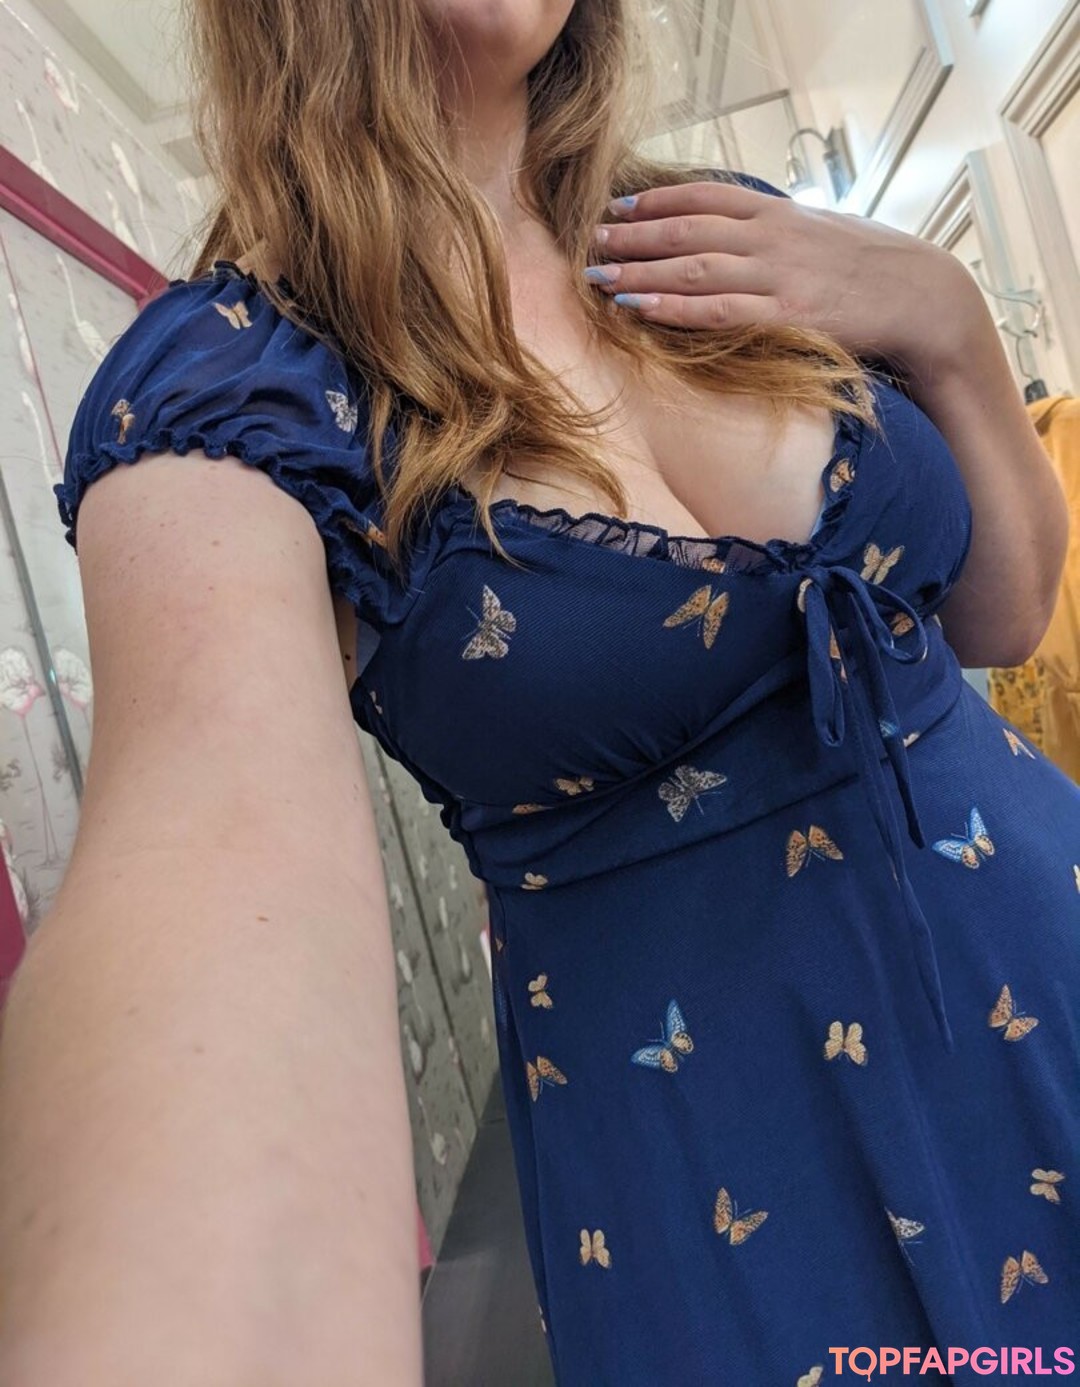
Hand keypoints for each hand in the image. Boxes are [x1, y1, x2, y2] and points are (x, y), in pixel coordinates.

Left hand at [585, 180, 991, 384]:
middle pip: (686, 231)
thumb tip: (730, 235)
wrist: (922, 295)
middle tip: (589, 243)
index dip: (656, 203)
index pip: (703, 199)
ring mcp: (778, 277)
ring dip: (641, 272)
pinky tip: (639, 310)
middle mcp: (771, 238)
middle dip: (633, 236)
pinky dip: (674, 310)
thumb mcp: (817, 233)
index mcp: (777, 214)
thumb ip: (771, 232)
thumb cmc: (867, 268)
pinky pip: (719, 313)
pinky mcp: (788, 318)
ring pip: (694, 270)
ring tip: (598, 277)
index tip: (617, 209)